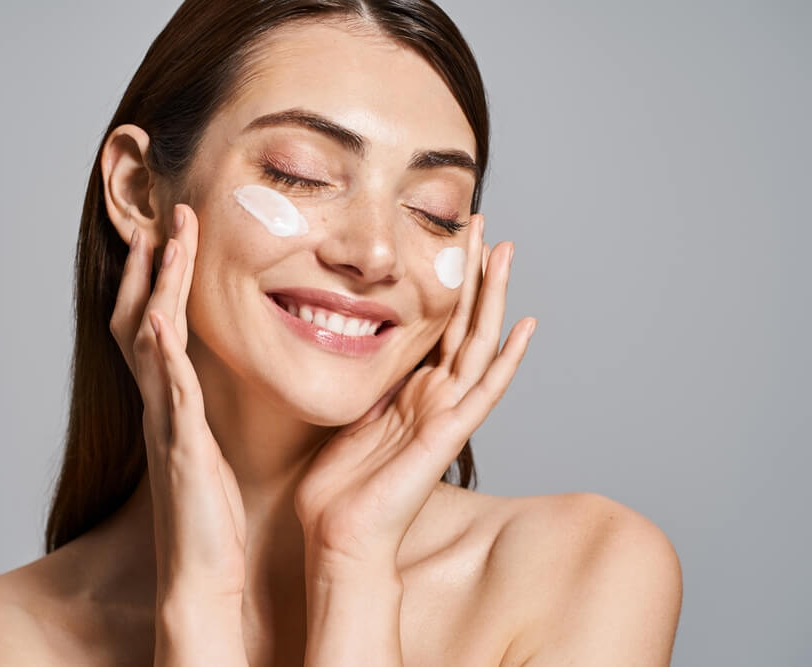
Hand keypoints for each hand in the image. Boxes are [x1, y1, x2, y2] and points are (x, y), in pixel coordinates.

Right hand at [109, 203, 246, 600]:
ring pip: (149, 342)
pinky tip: (164, 322)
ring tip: (168, 242)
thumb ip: (207, 412)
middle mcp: (159, 406)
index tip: (170, 236)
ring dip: (158, 289)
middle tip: (167, 217)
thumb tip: (220, 383)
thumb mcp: (209, 449)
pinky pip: (168, 393)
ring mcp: (165, 424)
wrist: (200, 572)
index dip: (157, 281)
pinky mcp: (180, 449)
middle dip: (152, 267)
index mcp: (170, 404)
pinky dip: (163, 356)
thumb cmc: (211, 515)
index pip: (153, 328)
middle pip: (139, 319)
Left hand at [294, 214, 536, 570]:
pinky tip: (525, 326)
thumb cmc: (338, 487)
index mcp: (410, 392)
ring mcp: (446, 415)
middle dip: (472, 273)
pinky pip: (483, 390)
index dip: (446, 283)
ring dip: (492, 297)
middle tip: (480, 224)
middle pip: (463, 323)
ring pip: (478, 343)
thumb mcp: (347, 415)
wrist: (338, 535)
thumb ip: (363, 383)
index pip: (436, 326)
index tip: (448, 239)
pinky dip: (507, 359)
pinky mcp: (448, 435)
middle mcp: (434, 398)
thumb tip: (345, 344)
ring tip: (505, 251)